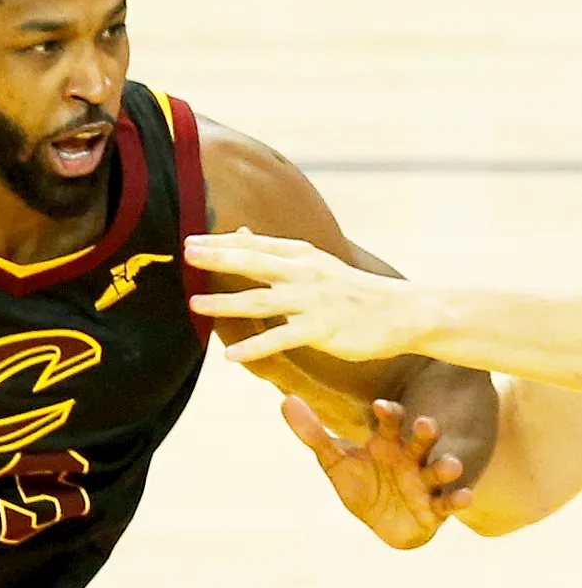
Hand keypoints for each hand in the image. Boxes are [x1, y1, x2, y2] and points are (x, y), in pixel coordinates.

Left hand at [184, 230, 415, 362]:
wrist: (401, 312)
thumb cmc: (350, 290)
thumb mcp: (313, 262)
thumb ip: (274, 251)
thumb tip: (238, 232)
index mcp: (300, 255)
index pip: (254, 244)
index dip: (222, 242)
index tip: (190, 240)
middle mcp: (303, 273)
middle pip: (254, 262)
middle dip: (219, 258)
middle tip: (187, 254)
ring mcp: (312, 301)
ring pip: (261, 300)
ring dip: (225, 303)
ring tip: (194, 305)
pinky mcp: (322, 329)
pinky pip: (282, 338)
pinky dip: (255, 346)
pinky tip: (231, 355)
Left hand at [282, 395, 472, 548]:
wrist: (380, 523)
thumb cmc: (361, 483)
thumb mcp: (333, 459)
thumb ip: (311, 432)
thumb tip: (284, 400)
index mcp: (388, 442)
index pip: (391, 421)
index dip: (388, 413)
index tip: (381, 406)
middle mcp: (411, 457)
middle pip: (421, 440)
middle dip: (425, 431)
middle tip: (425, 423)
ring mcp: (426, 481)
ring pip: (440, 469)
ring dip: (446, 466)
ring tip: (449, 464)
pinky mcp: (436, 508)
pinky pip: (449, 503)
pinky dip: (457, 500)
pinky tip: (463, 498)